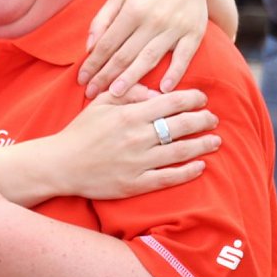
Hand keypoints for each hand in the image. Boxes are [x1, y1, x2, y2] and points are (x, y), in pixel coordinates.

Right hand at [55, 86, 218, 198]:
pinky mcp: (136, 183)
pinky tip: (200, 166)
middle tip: (213, 119)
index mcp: (128, 115)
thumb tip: (155, 93)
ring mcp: (138, 162)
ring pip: (181, 152)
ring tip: (215, 141)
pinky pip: (170, 178)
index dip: (192, 99)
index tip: (202, 98)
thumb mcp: (98, 104)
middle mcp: (137, 137)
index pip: (171, 102)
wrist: (61, 164)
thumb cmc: (79, 132)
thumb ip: (127, 93)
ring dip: (203, 145)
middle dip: (203, 120)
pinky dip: (189, 172)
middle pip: (182, 126)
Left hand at [79, 0, 214, 97]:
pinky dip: (174, 72)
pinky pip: (183, 56)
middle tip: (93, 94)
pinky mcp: (193, 33)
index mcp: (131, 10)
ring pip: (148, 58)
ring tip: (117, 94)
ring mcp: (173, 28)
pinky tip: (164, 89)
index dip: (93, 64)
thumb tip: (90, 46)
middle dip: (106, 76)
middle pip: (124, 54)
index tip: (82, 80)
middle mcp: (151, 20)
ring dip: (132, 78)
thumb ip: (103, 19)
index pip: (107, 44)